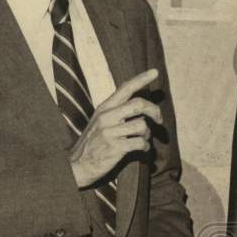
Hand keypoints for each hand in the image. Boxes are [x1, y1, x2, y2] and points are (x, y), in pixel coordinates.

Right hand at [69, 69, 162, 187]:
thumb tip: (142, 107)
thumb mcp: (100, 121)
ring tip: (141, 140)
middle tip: (159, 120)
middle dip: (155, 111)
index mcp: (104, 108)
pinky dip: (146, 148)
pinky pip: (140, 143)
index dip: (141, 79)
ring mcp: (110, 132)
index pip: (125, 88)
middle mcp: (107, 117)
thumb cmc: (93, 143)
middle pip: (139, 104)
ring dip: (147, 134)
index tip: (155, 72)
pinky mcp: (115, 147)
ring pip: (142, 126)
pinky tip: (141, 150)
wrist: (77, 165)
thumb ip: (117, 112)